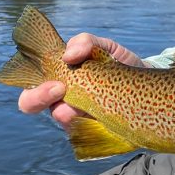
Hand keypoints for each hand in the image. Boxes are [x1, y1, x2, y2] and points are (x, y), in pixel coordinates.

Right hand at [18, 33, 143, 130]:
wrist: (144, 78)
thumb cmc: (116, 62)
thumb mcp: (103, 46)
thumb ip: (85, 42)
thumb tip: (69, 55)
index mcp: (56, 78)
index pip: (30, 87)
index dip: (34, 90)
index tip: (57, 85)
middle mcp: (60, 100)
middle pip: (31, 105)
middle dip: (39, 99)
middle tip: (62, 90)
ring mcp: (75, 117)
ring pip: (61, 121)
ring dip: (70, 113)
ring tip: (87, 106)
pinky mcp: (94, 130)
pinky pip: (86, 133)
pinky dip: (94, 125)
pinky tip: (105, 118)